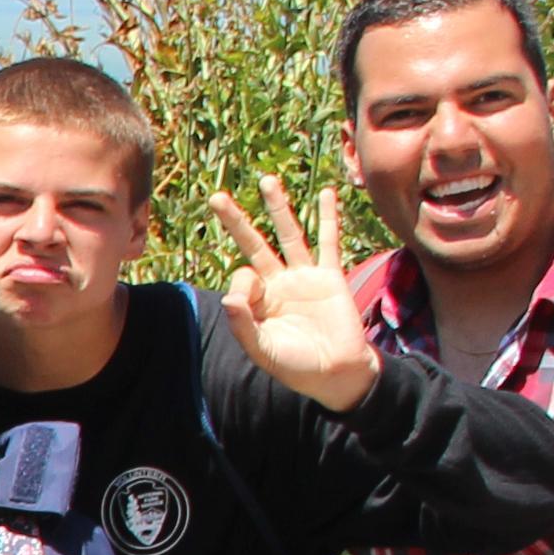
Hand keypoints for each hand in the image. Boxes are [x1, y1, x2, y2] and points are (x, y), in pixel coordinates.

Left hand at [205, 178, 381, 414]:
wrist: (337, 373)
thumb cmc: (297, 366)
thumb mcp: (263, 350)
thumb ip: (243, 326)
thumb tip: (230, 297)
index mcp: (257, 301)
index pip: (242, 275)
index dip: (243, 284)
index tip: (251, 303)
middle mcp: (277, 283)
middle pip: (253, 244)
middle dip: (236, 222)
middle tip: (216, 197)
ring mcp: (304, 277)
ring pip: (288, 234)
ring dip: (278, 208)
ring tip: (267, 181)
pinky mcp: (330, 276)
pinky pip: (328, 242)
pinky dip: (327, 218)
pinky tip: (325, 195)